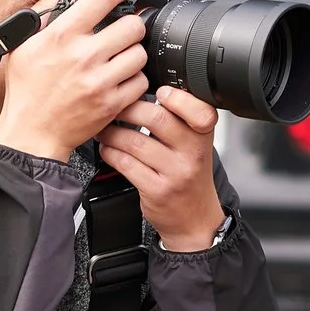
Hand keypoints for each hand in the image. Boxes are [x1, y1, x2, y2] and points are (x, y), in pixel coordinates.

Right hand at [0, 0, 150, 162]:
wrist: (31, 134)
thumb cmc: (26, 91)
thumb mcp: (24, 45)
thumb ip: (46, 10)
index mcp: (62, 36)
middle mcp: (83, 56)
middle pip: (132, 25)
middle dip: (129, 26)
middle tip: (122, 32)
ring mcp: (100, 82)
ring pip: (140, 54)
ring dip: (133, 54)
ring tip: (119, 59)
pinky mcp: (111, 104)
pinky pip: (140, 83)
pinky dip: (133, 80)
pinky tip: (119, 80)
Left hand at [97, 85, 225, 251]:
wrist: (195, 219)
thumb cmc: (190, 176)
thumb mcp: (196, 145)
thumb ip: (180, 120)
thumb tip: (146, 91)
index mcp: (204, 136)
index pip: (198, 110)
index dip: (176, 97)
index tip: (157, 91)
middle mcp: (192, 153)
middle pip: (158, 119)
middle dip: (129, 109)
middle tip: (115, 107)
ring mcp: (175, 173)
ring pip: (135, 142)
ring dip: (113, 132)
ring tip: (105, 129)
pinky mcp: (157, 190)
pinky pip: (126, 164)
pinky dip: (110, 153)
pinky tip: (108, 149)